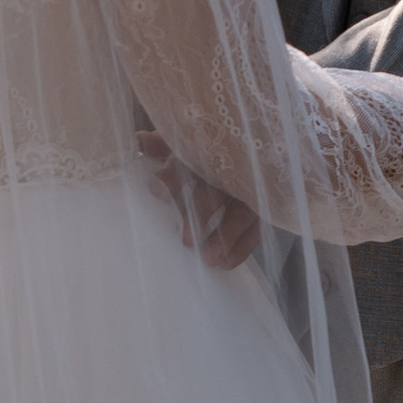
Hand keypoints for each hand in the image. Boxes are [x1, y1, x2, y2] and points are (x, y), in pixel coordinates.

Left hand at [135, 128, 262, 269]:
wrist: (249, 145)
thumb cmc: (205, 151)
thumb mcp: (183, 144)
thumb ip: (162, 145)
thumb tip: (140, 140)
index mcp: (207, 151)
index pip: (190, 162)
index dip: (174, 178)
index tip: (156, 193)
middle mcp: (231, 169)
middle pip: (217, 189)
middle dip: (202, 212)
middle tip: (187, 240)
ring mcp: (249, 188)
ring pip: (241, 212)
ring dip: (226, 236)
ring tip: (210, 259)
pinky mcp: (262, 207)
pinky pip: (256, 228)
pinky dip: (242, 247)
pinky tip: (226, 263)